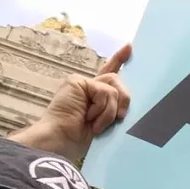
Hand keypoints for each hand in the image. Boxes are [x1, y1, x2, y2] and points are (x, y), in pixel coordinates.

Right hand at [15, 44, 131, 161]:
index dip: (118, 60)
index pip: (108, 74)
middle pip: (116, 81)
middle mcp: (88, 87)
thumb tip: (126, 106)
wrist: (60, 140)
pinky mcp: (77, 82)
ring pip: (113, 86)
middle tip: (119, 117)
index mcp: (94, 96)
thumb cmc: (79, 139)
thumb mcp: (104, 123)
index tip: (128, 47)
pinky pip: (105, 92)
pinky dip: (103, 109)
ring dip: (110, 110)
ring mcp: (81, 83)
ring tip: (97, 124)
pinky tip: (90, 118)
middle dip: (123, 100)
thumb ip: (113, 108)